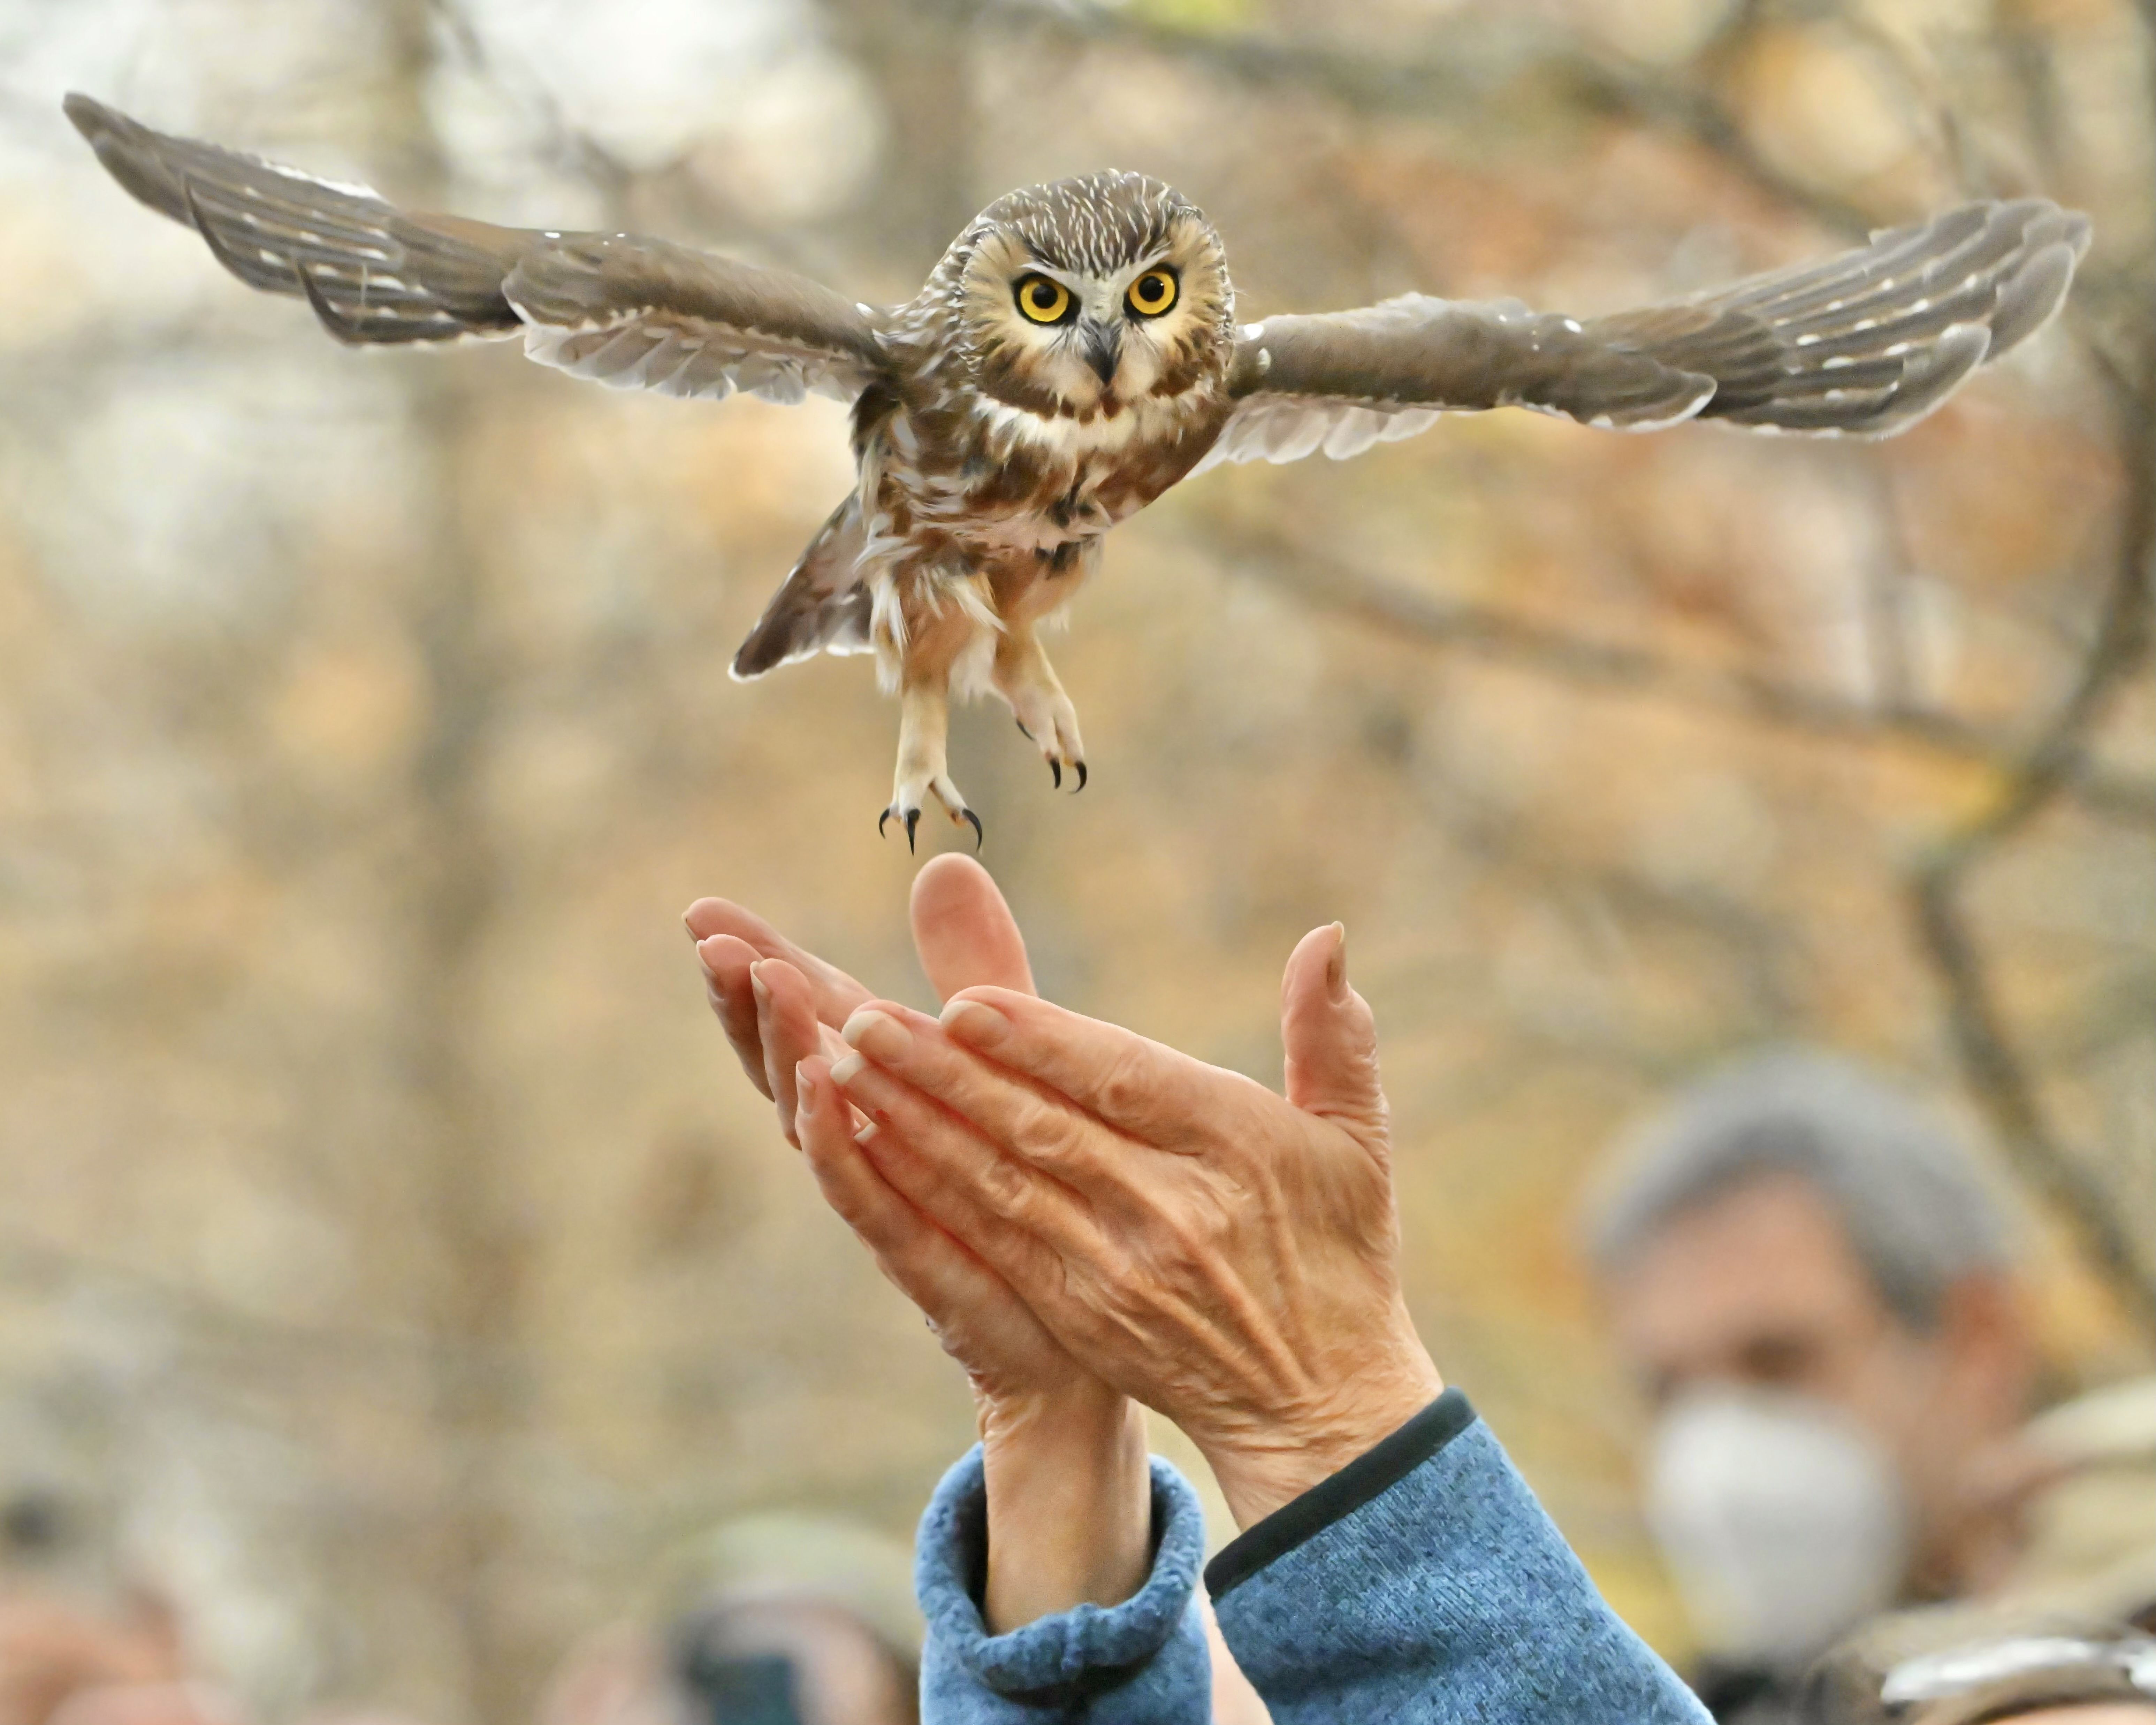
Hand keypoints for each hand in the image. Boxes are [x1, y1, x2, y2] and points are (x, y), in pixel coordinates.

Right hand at [685, 859, 1147, 1629]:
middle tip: (711, 941)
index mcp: (888, 1083)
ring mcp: (884, 1195)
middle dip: (748, 1001)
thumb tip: (943, 863)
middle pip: (787, 1060)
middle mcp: (870, 1136)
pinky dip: (832, 1143)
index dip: (758, 962)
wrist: (1088, 1322)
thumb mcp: (1009, 1053)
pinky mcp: (920, 1255)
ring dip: (783, 1052)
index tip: (703, 910)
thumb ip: (975, 965)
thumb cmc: (1038, 1174)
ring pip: (811, 1118)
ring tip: (759, 984)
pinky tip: (811, 1094)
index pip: (809, 1013)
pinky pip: (863, 1193)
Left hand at [826, 922, 1442, 1528]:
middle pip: (1037, 1126)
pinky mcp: (1079, 1315)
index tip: (961, 999)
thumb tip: (1328, 936)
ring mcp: (1116, 1269)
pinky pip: (989, 1244)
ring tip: (846, 1065)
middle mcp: (1169, 1209)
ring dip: (916, 1124)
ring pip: (998, 1183)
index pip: (1118, 1079)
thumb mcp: (1356, 1140)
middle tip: (864, 1015)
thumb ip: (1333, 1035)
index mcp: (1233, 1149)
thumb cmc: (1341, 1252)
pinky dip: (927, 1196)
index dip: (1037, 1040)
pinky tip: (873, 1151)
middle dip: (943, 1070)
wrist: (1318, 1402)